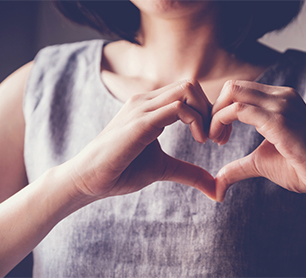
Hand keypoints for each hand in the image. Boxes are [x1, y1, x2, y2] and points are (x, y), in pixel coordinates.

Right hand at [64, 80, 215, 199]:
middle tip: (217, 138)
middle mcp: (146, 101)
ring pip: (187, 89)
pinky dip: (196, 121)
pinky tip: (199, 140)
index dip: (209, 112)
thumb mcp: (164, 168)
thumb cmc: (121, 171)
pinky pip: (178, 108)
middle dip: (212, 109)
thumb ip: (190, 172)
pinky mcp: (140, 122)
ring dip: (206, 113)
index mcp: (151, 107)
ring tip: (208, 139)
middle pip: (191, 85)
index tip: (217, 138)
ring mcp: (142, 108)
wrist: (88, 180)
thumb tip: (215, 188)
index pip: (188, 93)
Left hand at [210, 80, 305, 201]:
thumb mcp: (261, 163)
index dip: (221, 110)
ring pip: (233, 93)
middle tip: (213, 137)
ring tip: (216, 140)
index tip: (218, 136)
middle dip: (214, 109)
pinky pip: (239, 110)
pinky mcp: (280, 120)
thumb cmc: (303, 169)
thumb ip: (238, 167)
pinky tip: (221, 141)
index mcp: (279, 100)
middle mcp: (281, 96)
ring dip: (216, 116)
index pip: (239, 91)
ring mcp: (282, 105)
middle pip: (233, 87)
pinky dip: (221, 121)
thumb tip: (217, 185)